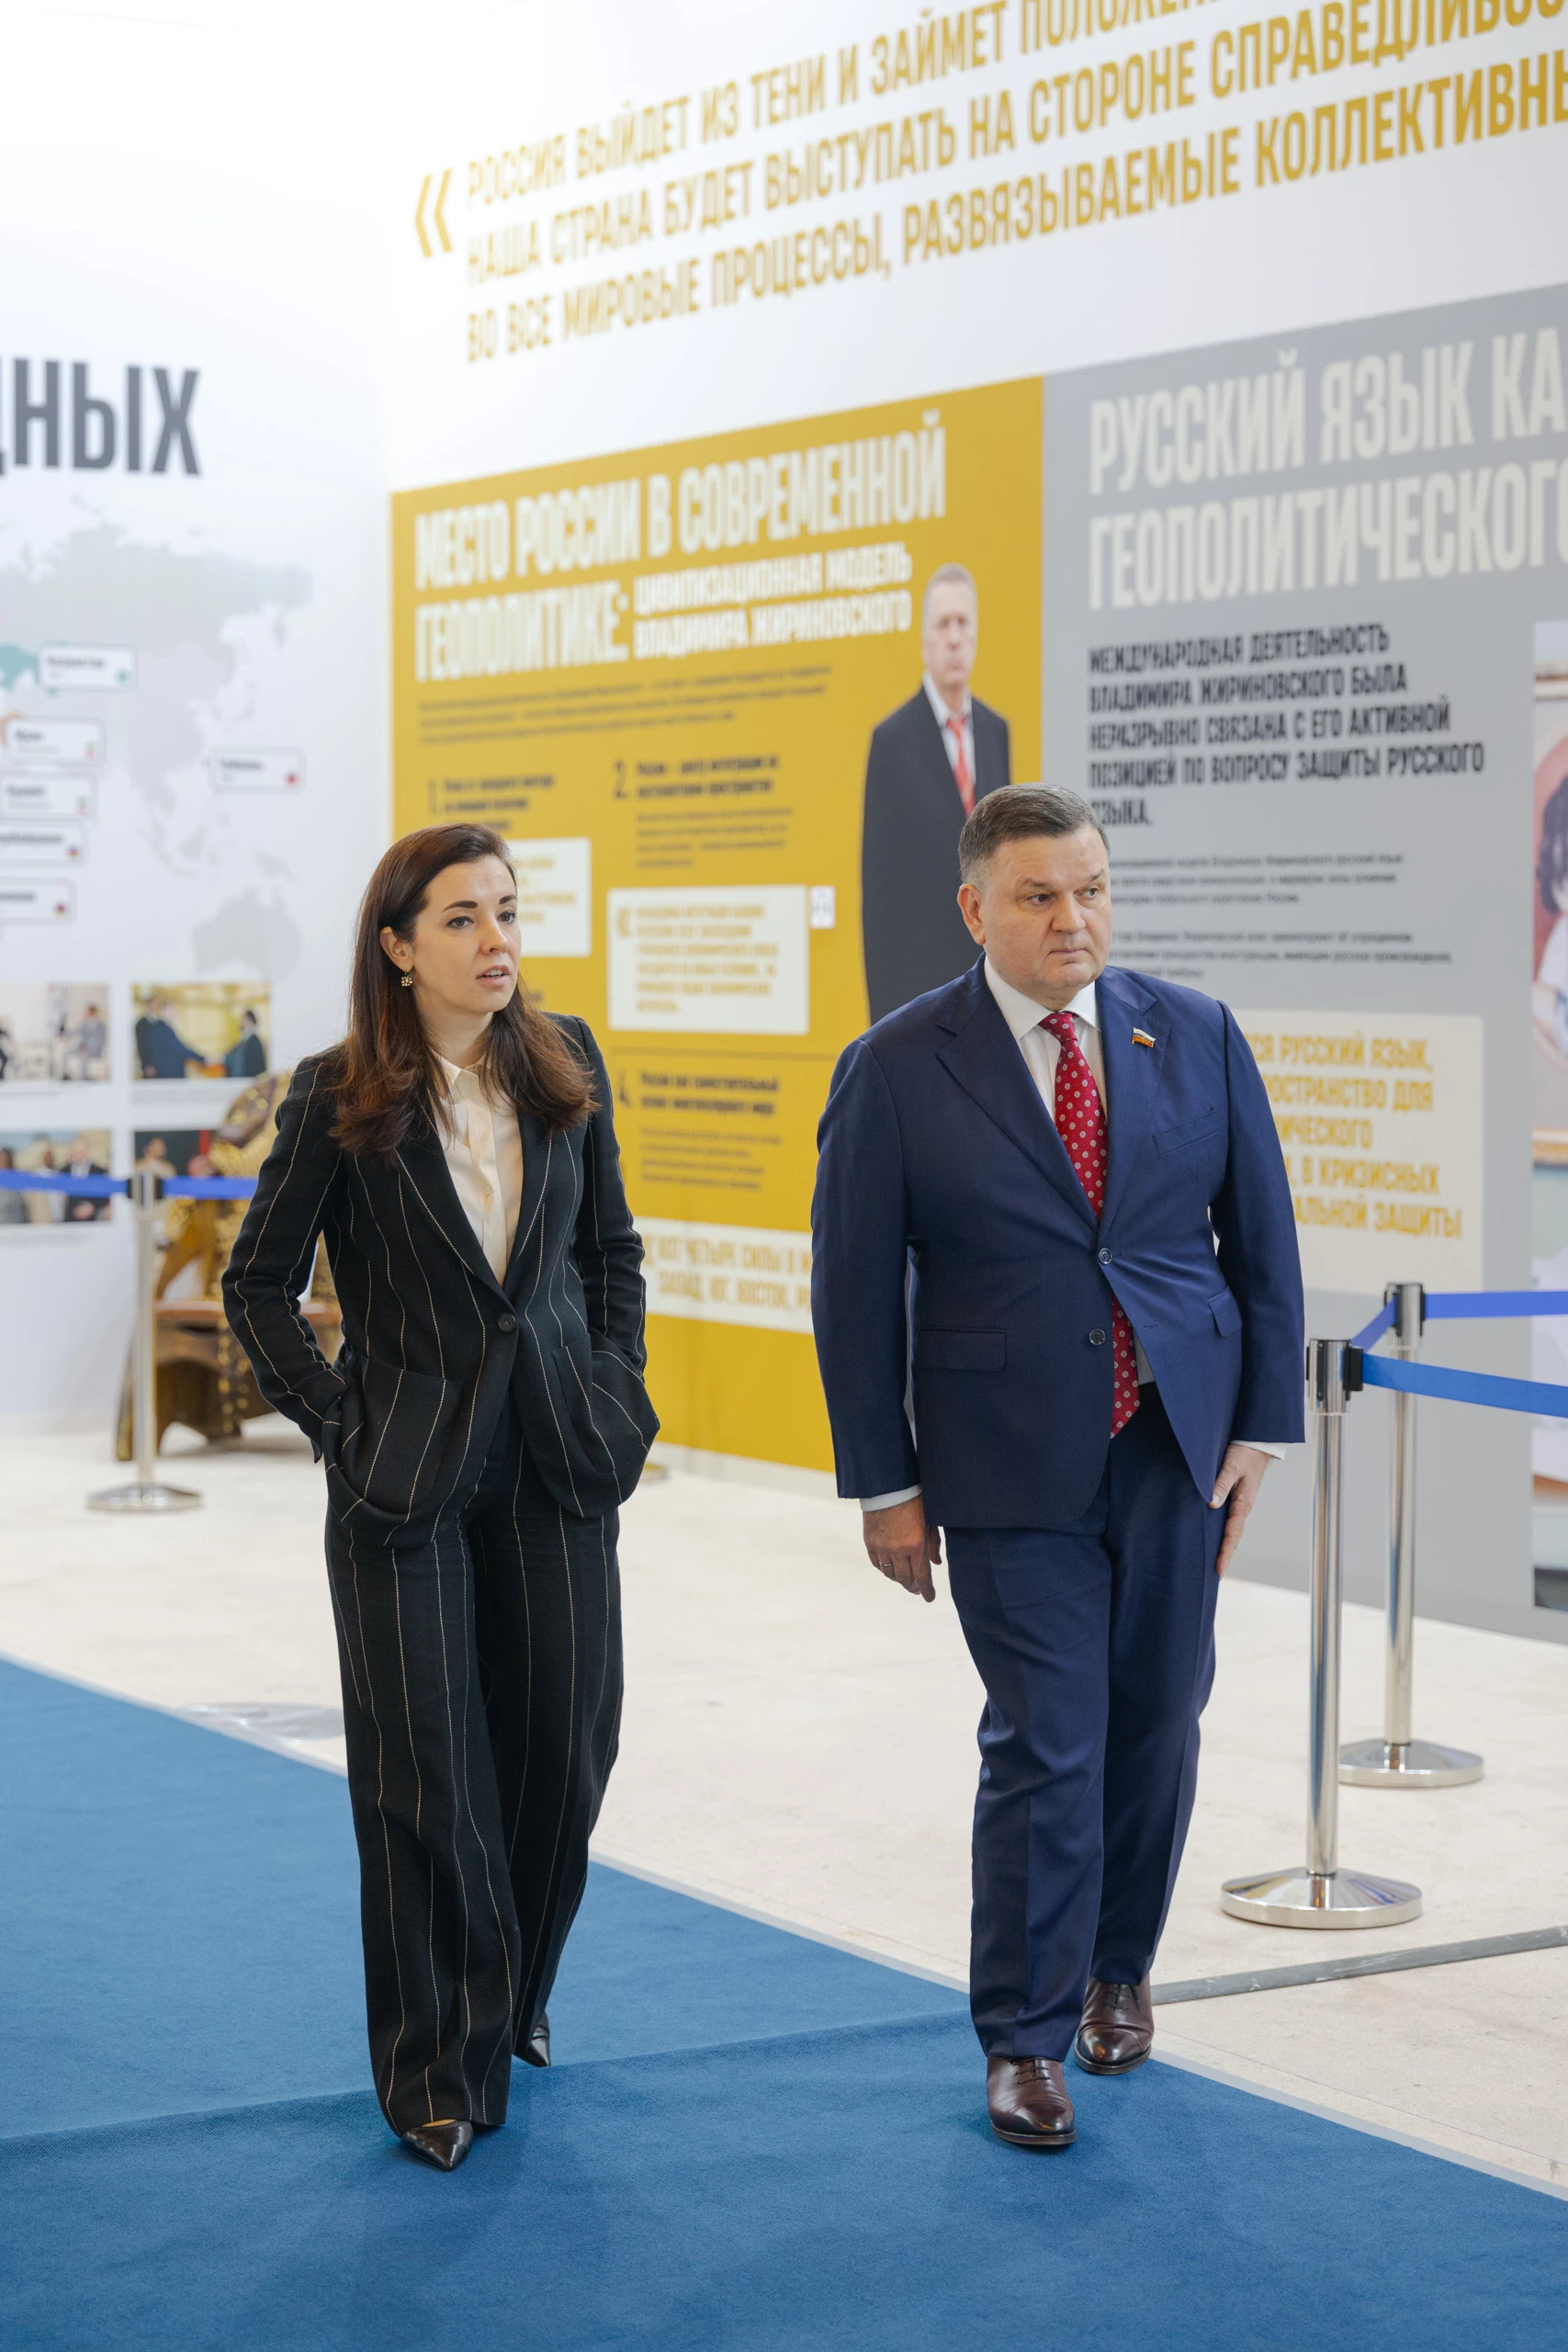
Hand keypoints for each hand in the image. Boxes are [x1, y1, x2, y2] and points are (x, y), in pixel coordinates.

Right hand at [861, 1497, 941, 1602]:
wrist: (888, 1485)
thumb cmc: (914, 1500)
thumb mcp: (930, 1520)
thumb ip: (933, 1543)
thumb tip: (937, 1563)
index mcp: (916, 1545)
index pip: (922, 1577)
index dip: (927, 1591)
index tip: (929, 1598)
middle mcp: (898, 1550)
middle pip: (905, 1579)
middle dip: (913, 1587)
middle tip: (918, 1589)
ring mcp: (881, 1547)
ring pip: (890, 1574)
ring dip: (899, 1579)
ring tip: (905, 1578)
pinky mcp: (870, 1542)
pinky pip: (877, 1564)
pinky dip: (885, 1569)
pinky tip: (891, 1568)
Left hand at [1210, 1443, 1270, 1576]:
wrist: (1257, 1442)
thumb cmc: (1244, 1452)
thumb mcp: (1232, 1465)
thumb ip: (1221, 1483)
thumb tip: (1211, 1502)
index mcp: (1244, 1503)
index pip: (1233, 1533)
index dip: (1225, 1552)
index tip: (1219, 1570)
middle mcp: (1243, 1507)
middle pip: (1233, 1537)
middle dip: (1224, 1555)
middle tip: (1215, 1576)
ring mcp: (1240, 1503)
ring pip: (1231, 1529)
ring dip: (1223, 1545)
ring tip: (1213, 1562)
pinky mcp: (1236, 1498)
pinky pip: (1228, 1519)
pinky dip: (1222, 1531)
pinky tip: (1213, 1536)